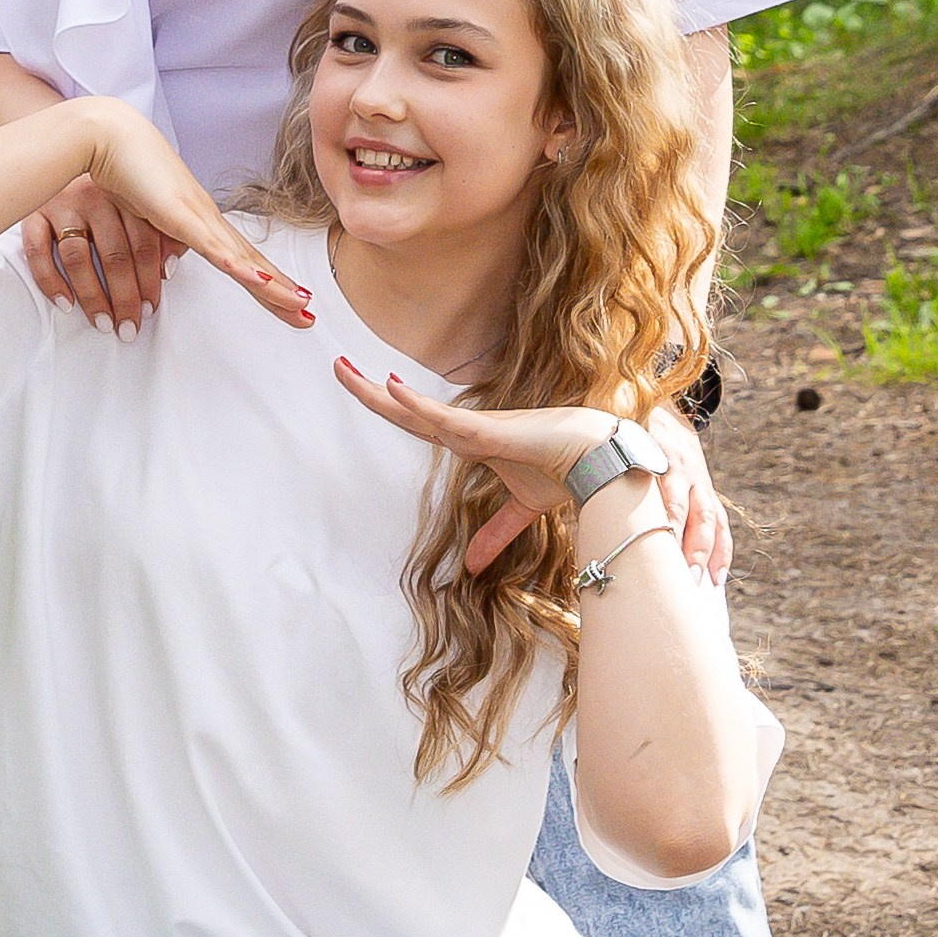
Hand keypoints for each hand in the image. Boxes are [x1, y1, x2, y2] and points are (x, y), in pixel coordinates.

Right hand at [21, 176, 176, 332]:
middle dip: (125, 297)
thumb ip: (161, 232)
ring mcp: (62, 204)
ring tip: (103, 323)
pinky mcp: (33, 212)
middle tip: (129, 328)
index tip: (150, 309)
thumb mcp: (138, 202)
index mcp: (125, 196)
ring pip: (78, 257)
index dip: (149, 280)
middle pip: (114, 255)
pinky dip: (50, 280)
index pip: (144, 244)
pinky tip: (65, 304)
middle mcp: (95, 198)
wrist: (62, 144)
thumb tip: (170, 269)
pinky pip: (38, 250)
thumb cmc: (107, 186)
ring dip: (92, 295)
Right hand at [69, 101, 315, 331]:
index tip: (288, 301)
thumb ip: (160, 241)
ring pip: (241, 258)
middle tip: (306, 314)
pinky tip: (259, 280)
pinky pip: (212, 246)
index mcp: (200, 220)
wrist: (108, 136)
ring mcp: (197, 215)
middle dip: (280, 291)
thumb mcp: (146, 217)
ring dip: (271, 283)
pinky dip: (237, 264)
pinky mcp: (180, 214)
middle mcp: (207, 217)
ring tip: (298, 303)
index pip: (241, 258)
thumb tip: (166, 267)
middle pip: (251, 262)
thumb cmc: (126, 170)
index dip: (266, 282)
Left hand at [333, 367, 731, 583]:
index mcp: (471, 441)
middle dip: (369, 391)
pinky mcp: (492, 433)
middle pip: (406, 411)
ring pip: (416, 411)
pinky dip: (418, 405)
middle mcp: (468, 429)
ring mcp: (477, 428)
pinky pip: (447, 419)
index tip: (362, 385)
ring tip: (345, 370)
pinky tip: (393, 388)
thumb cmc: (564, 473)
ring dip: (379, 393)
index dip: (389, 406)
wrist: (600, 465)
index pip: (418, 421)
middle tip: (337, 366)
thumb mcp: (521, 510)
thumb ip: (495, 535)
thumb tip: (474, 569)